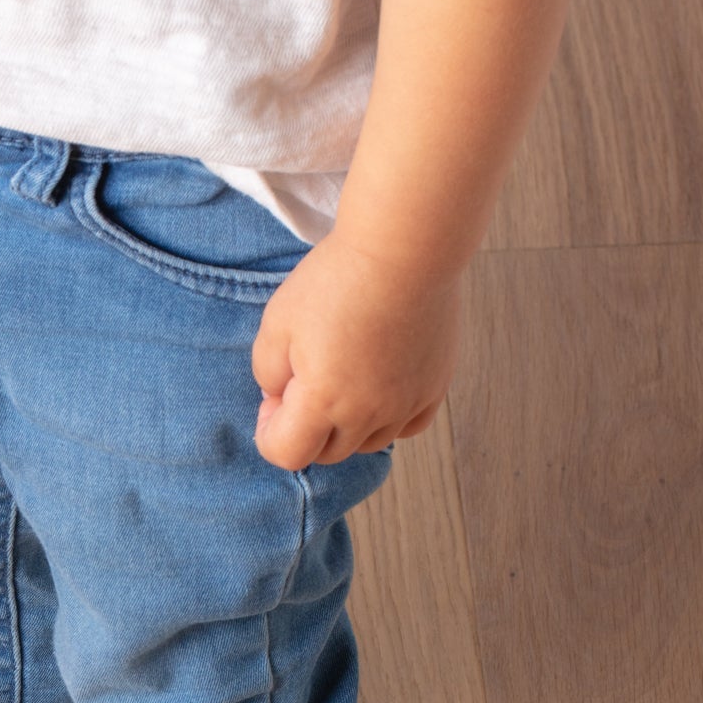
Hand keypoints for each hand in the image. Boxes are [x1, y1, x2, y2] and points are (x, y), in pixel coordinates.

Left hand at [251, 230, 461, 469]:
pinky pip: (407, 426)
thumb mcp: (277, 323)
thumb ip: (268, 373)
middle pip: (328, 453)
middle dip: (306, 431)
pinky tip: (378, 387)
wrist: (405, 247)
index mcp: (322, 402)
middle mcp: (367, 414)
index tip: (271, 403)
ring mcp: (405, 405)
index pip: (287, 455)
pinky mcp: (434, 387)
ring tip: (341, 382)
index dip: (269, 435)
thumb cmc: (337, 280)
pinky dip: (387, 419)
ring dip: (346, 427)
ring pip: (368, 444)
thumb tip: (280, 397)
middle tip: (302, 384)